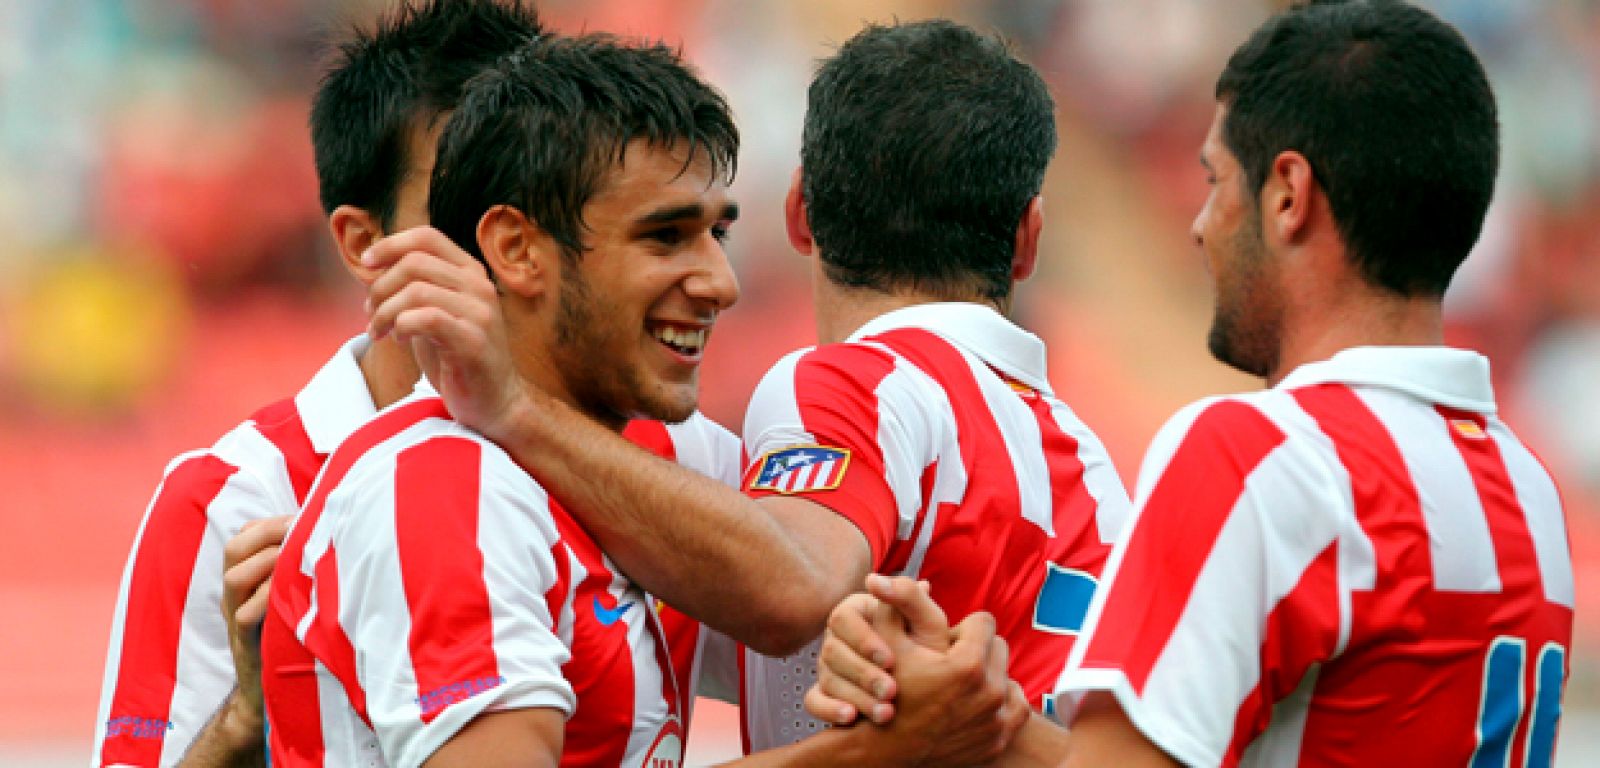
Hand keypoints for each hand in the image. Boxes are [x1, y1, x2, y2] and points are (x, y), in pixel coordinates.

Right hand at [220, 515, 290, 734]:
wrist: (273, 690)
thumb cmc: (291, 635)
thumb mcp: (292, 595)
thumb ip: (299, 567)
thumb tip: (330, 532)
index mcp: (245, 579)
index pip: (243, 536)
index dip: (270, 523)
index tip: (302, 517)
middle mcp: (235, 595)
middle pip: (233, 550)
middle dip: (267, 533)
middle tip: (300, 531)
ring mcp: (235, 617)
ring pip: (233, 578)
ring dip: (267, 561)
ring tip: (297, 559)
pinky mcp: (245, 642)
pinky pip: (245, 615)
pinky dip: (266, 598)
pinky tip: (291, 593)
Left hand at [363, 226, 526, 441]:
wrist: (494, 403)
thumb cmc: (457, 358)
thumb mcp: (435, 314)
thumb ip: (415, 288)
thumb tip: (372, 266)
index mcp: (471, 273)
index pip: (427, 238)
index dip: (390, 245)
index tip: (365, 264)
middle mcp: (480, 287)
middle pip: (415, 263)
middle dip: (380, 287)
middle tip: (370, 314)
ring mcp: (480, 314)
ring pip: (416, 291)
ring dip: (385, 312)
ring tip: (380, 331)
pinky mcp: (472, 342)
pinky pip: (426, 319)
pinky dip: (401, 326)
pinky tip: (399, 339)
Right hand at [806, 574, 954, 725]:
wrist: (936, 686)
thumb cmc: (930, 647)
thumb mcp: (928, 620)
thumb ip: (907, 596)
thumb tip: (874, 579)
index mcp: (857, 612)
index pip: (843, 618)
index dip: (863, 639)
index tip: (890, 659)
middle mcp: (839, 638)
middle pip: (832, 651)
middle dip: (863, 674)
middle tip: (891, 691)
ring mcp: (830, 667)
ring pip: (827, 678)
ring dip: (856, 696)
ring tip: (885, 713)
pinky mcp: (827, 694)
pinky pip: (815, 701)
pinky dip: (829, 710)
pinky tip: (852, 717)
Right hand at [809, 575, 1027, 765]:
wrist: (886, 750)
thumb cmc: (886, 692)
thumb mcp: (886, 644)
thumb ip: (893, 605)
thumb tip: (879, 575)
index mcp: (968, 665)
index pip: (984, 622)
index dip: (962, 628)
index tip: (944, 643)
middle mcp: (990, 692)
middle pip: (999, 647)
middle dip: (977, 650)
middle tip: (949, 664)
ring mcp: (997, 719)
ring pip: (1008, 676)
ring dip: (989, 676)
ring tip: (960, 685)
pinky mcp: (1000, 738)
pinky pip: (1016, 706)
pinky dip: (999, 702)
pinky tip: (973, 701)